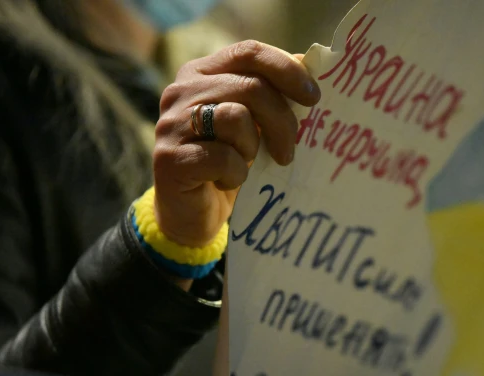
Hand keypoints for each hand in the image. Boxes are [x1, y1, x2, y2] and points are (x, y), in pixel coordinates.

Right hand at [153, 41, 320, 248]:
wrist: (190, 215)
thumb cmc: (226, 164)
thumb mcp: (253, 125)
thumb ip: (271, 95)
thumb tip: (309, 64)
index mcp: (202, 73)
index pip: (249, 52)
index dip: (286, 70)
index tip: (314, 97)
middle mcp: (181, 91)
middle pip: (251, 87)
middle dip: (282, 121)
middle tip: (289, 152)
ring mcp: (171, 124)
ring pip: (236, 118)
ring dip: (253, 148)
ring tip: (246, 164)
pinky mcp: (170, 159)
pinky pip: (223, 157)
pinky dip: (236, 174)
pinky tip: (226, 182)